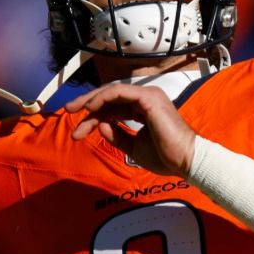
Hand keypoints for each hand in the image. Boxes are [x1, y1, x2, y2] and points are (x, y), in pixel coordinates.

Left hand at [64, 82, 197, 176]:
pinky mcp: (148, 98)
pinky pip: (119, 93)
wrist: (185, 161)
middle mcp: (146, 99)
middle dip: (87, 103)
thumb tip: (100, 125)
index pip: (113, 108)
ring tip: (74, 110)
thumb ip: (117, 135)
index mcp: (144, 109)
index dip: (93, 118)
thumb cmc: (166, 156)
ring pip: (111, 92)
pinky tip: (90, 108)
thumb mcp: (133, 147)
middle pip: (110, 97)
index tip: (78, 132)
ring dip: (91, 100)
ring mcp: (148, 96)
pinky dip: (102, 98)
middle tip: (68, 110)